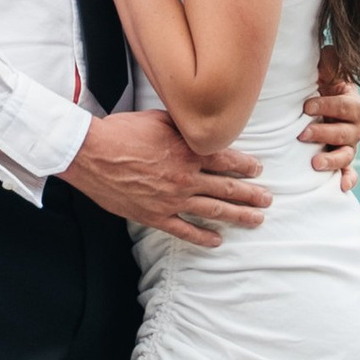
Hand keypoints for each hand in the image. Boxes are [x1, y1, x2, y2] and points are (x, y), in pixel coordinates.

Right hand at [63, 111, 269, 246]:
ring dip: (238, 216)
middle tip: (268, 199)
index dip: (246, 166)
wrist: (91, 155)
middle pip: (228, 189)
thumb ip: (182, 126)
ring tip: (256, 220)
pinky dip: (203, 237)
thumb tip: (198, 125)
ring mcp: (172, 200)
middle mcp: (186, 178)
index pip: (228, 160)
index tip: (257, 169)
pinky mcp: (155, 216)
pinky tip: (217, 241)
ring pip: (214, 211)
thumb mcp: (158, 118)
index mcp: (188, 153)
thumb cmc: (121, 133)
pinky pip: (185, 231)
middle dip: (252, 195)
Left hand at [306, 50, 359, 192]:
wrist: (314, 105)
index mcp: (350, 102)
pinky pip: (350, 171)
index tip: (306, 106)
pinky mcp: (343, 160)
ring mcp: (349, 144)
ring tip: (315, 163)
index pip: (345, 105)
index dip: (328, 105)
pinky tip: (342, 187)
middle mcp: (354, 125)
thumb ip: (328, 63)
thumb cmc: (317, 85)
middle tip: (303, 134)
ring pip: (347, 153)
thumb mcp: (323, 71)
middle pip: (348, 132)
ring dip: (332, 159)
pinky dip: (349, 179)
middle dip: (325, 133)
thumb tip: (328, 53)